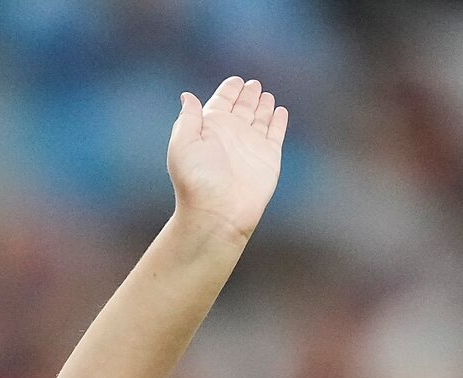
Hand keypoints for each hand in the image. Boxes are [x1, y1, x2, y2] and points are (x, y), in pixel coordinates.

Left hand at [167, 76, 287, 240]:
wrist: (218, 211)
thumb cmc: (196, 180)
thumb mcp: (183, 144)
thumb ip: (188, 118)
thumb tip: (187, 96)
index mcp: (210, 128)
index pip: (222, 102)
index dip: (229, 90)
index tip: (236, 81)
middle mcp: (231, 134)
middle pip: (242, 107)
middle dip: (248, 95)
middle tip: (253, 84)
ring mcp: (251, 145)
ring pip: (260, 118)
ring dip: (263, 105)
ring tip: (265, 94)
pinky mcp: (269, 156)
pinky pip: (275, 133)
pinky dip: (278, 121)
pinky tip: (280, 111)